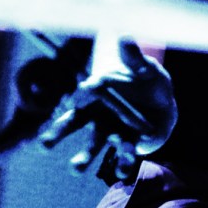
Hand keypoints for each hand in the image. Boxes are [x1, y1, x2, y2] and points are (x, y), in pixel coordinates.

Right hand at [39, 41, 176, 179]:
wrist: (163, 105)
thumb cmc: (148, 82)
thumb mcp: (145, 68)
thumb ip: (134, 57)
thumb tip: (125, 35)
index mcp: (97, 94)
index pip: (83, 93)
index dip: (84, 92)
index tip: (88, 88)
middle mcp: (96, 116)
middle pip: (73, 123)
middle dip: (58, 133)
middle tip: (44, 144)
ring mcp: (110, 133)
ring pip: (93, 145)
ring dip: (83, 156)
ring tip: (75, 167)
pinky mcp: (127, 147)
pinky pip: (121, 158)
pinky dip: (121, 165)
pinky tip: (121, 172)